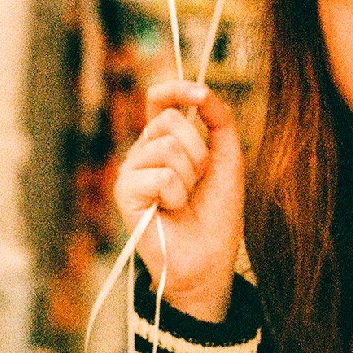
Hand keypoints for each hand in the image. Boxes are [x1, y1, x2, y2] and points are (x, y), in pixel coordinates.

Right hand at [113, 79, 243, 323]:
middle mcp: (144, 152)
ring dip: (189, 177)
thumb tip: (204, 91)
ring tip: (184, 200)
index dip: (176, 90)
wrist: (208, 262)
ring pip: (166, 147)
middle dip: (198, 152)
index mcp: (166, 142)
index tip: (200, 94)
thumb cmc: (216, 216)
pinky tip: (169, 211)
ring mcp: (131, 171)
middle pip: (169, 121)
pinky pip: (160, 175)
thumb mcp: (228, 161)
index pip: (160, 101)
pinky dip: (175, 195)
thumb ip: (220, 123)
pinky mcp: (124, 192)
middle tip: (198, 183)